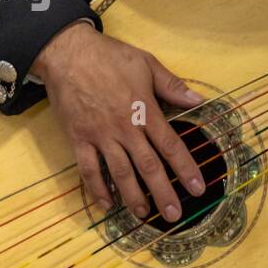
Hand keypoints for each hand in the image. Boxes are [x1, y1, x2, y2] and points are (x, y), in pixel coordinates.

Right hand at [32, 22, 206, 222]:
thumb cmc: (109, 56)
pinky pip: (88, 169)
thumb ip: (173, 86)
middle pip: (148, 166)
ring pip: (120, 172)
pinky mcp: (78, 138)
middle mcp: (124, 128)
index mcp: (145, 111)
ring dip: (133, 196)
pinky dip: (97, 189)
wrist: (67, 52)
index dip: (186, 168)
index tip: (199, 188)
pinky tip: (106, 205)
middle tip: (174, 215)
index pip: (170, 146)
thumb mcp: (147, 63)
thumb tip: (200, 100)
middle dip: (163, 192)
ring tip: (143, 215)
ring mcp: (100, 135)